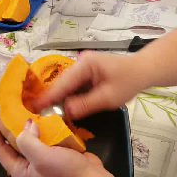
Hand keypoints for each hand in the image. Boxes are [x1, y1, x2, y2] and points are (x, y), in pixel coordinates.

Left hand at [0, 113, 103, 176]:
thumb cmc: (64, 172)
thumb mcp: (41, 157)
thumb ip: (27, 141)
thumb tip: (27, 124)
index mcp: (20, 170)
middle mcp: (28, 165)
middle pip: (12, 143)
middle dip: (7, 126)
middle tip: (5, 106)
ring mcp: (42, 159)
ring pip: (29, 138)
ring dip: (25, 124)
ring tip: (22, 106)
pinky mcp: (55, 153)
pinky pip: (43, 137)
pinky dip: (41, 126)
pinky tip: (42, 114)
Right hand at [32, 51, 146, 121]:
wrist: (144, 70)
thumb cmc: (129, 82)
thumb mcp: (108, 98)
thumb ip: (85, 105)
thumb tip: (66, 112)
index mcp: (84, 65)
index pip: (62, 83)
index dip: (47, 97)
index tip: (33, 107)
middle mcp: (80, 63)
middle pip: (61, 83)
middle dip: (50, 99)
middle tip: (34, 113)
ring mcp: (83, 68)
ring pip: (66, 86)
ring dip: (59, 99)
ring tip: (44, 113)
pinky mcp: (87, 74)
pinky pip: (74, 87)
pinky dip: (68, 97)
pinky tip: (61, 108)